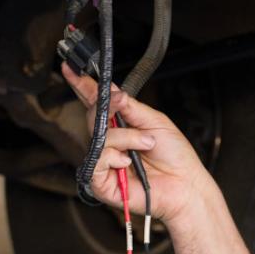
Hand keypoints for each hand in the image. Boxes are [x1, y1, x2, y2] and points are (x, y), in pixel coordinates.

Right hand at [60, 62, 217, 228]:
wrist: (185, 184)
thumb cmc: (174, 156)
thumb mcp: (155, 121)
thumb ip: (130, 107)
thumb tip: (112, 92)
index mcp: (121, 126)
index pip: (96, 103)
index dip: (82, 86)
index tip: (70, 69)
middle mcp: (110, 143)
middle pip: (93, 117)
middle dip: (109, 107)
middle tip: (122, 102)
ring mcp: (104, 162)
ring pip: (99, 137)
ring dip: (126, 137)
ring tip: (146, 143)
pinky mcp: (101, 182)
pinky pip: (97, 160)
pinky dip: (116, 156)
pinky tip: (129, 162)